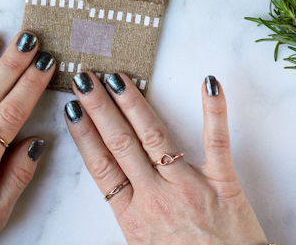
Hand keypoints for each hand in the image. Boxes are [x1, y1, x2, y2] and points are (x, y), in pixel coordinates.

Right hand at [65, 73, 267, 244]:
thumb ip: (127, 219)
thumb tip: (110, 189)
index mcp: (133, 217)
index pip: (100, 166)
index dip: (84, 134)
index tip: (72, 109)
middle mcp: (156, 197)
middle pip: (120, 143)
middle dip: (99, 108)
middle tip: (85, 79)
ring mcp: (189, 187)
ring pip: (154, 136)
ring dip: (133, 103)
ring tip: (117, 78)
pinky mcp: (224, 183)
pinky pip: (217, 141)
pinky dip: (213, 111)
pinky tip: (208, 83)